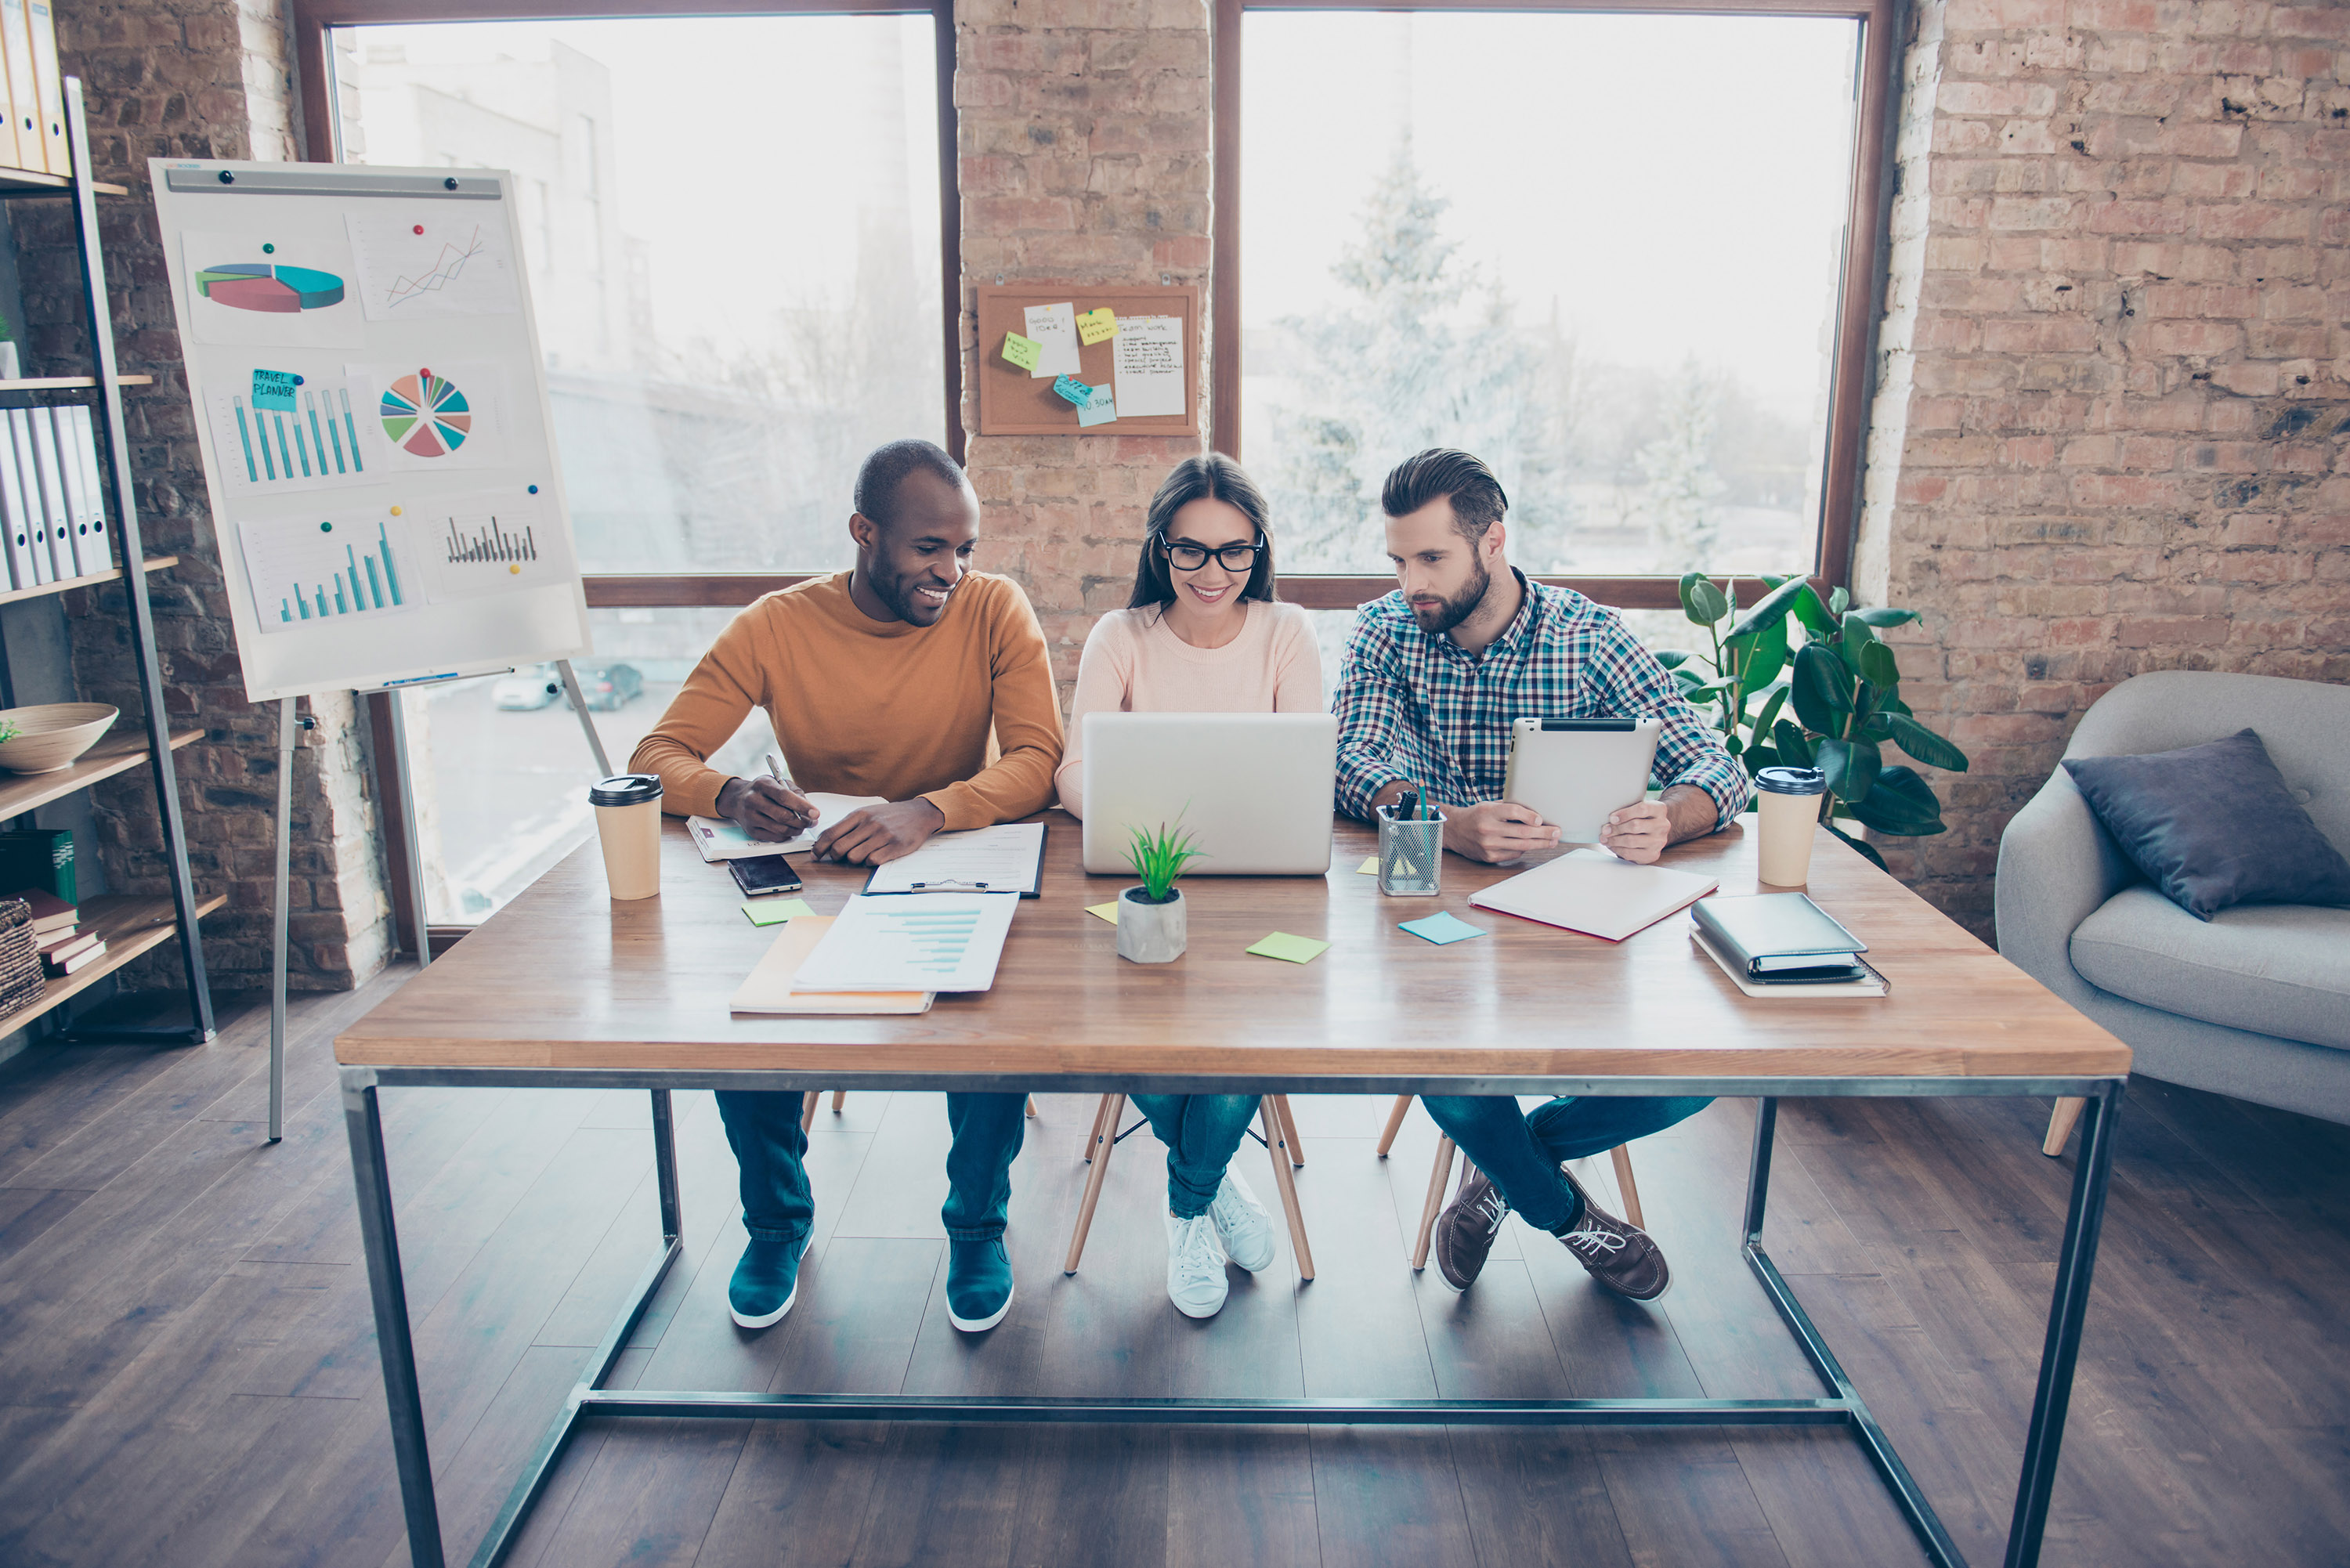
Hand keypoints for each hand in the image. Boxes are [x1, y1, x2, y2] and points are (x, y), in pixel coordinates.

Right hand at [717, 775, 817, 841]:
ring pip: (780, 829)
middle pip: (783, 816)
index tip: (816, 813)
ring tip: (803, 826)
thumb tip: (809, 808)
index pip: (784, 797)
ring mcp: (750, 817)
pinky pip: (774, 837)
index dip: (802, 806)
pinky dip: (787, 835)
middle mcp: (753, 800)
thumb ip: (795, 792)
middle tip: (812, 822)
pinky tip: (790, 829)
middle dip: (802, 821)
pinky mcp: (751, 831)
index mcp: (762, 785)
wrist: (738, 799)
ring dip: (796, 830)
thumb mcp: (778, 783)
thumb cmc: (764, 791)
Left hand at [815, 798, 946, 864]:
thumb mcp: (867, 813)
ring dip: (854, 860)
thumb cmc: (889, 815)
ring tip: (861, 855)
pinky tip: (875, 856)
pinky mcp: (895, 846)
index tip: (815, 855)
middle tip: (839, 857)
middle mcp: (870, 824)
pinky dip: (870, 862)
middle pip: (839, 848)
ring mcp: (883, 835)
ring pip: (854, 857)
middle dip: (835, 856)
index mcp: (859, 815)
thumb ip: (848, 825)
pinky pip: (873, 861)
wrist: (919, 813)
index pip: (831, 833)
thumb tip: (826, 841)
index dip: (819, 847)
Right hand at [1443, 800, 1559, 864]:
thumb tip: (1535, 815)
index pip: (1513, 812)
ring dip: (1539, 844)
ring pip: (1521, 846)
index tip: (1541, 820)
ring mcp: (1488, 845)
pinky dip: (1523, 850)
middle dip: (1543, 833)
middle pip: (1522, 832)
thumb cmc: (1475, 815)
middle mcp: (1487, 828)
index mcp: (1488, 812)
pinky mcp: (1489, 857)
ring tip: (1551, 841)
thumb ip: (1509, 809)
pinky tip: (1531, 845)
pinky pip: (1513, 854)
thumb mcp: (1489, 805)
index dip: (1529, 816)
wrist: (1453, 831)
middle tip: (1556, 832)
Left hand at [1599, 801, 1674, 863]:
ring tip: (1605, 838)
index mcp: (1659, 809)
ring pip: (1631, 841)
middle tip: (1605, 830)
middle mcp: (1662, 825)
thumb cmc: (1641, 818)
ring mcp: (1659, 841)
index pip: (1642, 809)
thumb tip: (1607, 823)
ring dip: (1614, 840)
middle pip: (1635, 826)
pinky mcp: (1652, 855)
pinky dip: (1617, 849)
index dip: (1624, 814)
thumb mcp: (1636, 809)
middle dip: (1616, 828)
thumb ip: (1626, 811)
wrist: (1653, 832)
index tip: (1612, 818)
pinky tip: (1612, 845)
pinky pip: (1630, 853)